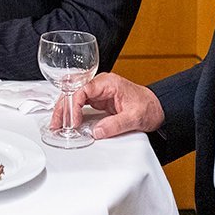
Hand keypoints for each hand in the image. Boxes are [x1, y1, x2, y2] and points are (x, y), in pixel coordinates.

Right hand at [49, 72, 164, 139]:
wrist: (158, 108)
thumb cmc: (149, 107)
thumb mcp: (134, 118)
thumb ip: (115, 124)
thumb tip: (97, 131)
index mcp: (108, 83)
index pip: (83, 90)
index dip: (74, 106)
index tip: (73, 122)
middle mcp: (100, 85)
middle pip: (73, 92)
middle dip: (63, 108)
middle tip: (56, 125)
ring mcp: (98, 92)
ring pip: (74, 98)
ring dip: (64, 111)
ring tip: (57, 125)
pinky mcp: (98, 100)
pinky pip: (80, 104)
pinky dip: (72, 113)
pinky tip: (67, 123)